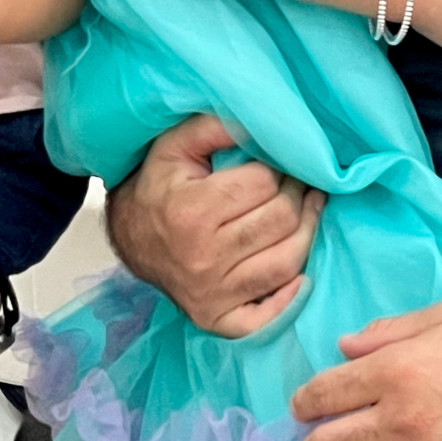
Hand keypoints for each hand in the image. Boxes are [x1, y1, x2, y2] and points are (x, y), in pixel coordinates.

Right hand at [106, 115, 324, 335]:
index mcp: (190, 211)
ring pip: (287, 261)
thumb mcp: (174, 147)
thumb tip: (261, 121)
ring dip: (308, 231)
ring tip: (310, 208)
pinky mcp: (218, 320)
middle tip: (300, 181)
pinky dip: (291, 295)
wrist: (131, 240)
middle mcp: (202, 258)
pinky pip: (269, 314)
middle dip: (298, 194)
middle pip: (280, 221)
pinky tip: (300, 270)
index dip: (279, 168)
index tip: (280, 162)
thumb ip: (214, 127)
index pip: (263, 184)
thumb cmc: (158, 188)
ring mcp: (212, 294)